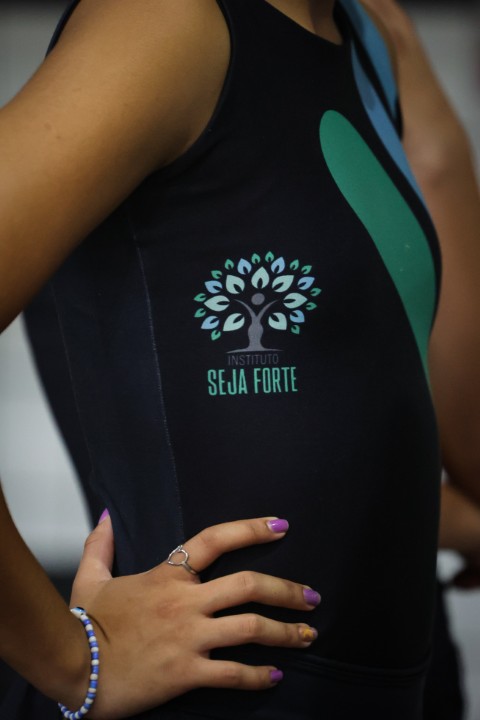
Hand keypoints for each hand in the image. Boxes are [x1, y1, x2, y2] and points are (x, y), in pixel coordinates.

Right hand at [65, 514, 319, 718]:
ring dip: (285, 632)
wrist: (74, 666)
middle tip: (313, 597)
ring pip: (250, 629)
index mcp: (168, 575)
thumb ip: (101, 544)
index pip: (215, 540)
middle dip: (287, 590)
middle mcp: (185, 601)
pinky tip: (275, 676)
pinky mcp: (186, 673)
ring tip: (308, 635)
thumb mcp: (90, 577)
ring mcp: (189, 637)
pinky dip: (258, 676)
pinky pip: (233, 674)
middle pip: (249, 586)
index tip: (282, 525)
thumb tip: (106, 515)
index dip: (252, 529)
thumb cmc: (85, 622)